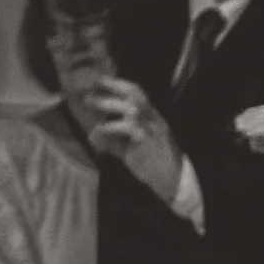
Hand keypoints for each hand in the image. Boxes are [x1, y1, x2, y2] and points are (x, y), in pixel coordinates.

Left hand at [87, 77, 187, 205]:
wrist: (173, 181)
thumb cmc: (153, 165)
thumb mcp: (130, 148)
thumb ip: (113, 140)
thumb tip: (93, 135)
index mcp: (152, 117)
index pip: (137, 93)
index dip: (117, 84)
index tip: (98, 82)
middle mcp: (154, 119)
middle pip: (134, 94)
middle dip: (111, 87)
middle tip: (90, 91)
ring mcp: (152, 129)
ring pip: (130, 108)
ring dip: (108, 103)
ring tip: (90, 104)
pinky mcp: (147, 140)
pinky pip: (127, 128)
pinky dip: (109, 128)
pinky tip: (97, 132)